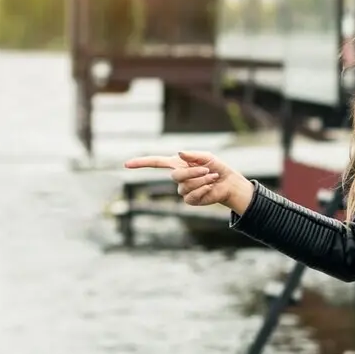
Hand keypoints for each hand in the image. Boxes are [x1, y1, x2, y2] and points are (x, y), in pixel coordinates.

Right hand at [122, 151, 254, 214]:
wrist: (228, 183)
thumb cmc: (216, 167)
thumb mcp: (206, 157)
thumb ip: (192, 155)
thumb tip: (179, 153)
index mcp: (177, 164)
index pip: (155, 163)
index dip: (141, 163)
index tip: (126, 164)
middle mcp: (177, 177)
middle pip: (175, 176)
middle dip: (193, 173)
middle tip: (207, 171)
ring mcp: (182, 190)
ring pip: (185, 186)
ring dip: (202, 181)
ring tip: (212, 178)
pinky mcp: (189, 200)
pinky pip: (191, 196)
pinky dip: (203, 190)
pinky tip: (210, 188)